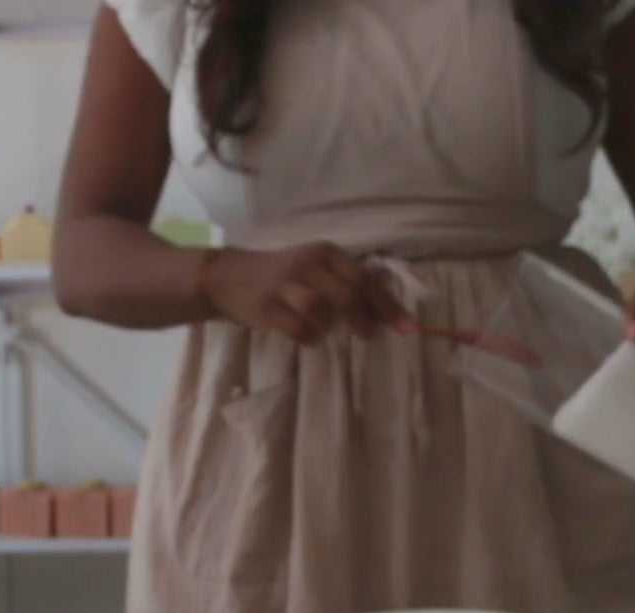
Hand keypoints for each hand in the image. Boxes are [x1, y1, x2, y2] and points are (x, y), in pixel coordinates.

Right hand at [199, 243, 409, 344]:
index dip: (387, 304)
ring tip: (328, 330)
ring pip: (319, 309)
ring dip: (330, 325)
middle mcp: (306, 264)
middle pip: (347, 294)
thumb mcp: (313, 267)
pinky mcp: (266, 307)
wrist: (228, 277)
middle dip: (365, 318)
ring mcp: (284, 285)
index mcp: (324, 252)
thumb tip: (386, 314)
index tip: (406, 326)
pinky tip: (308, 337)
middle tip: (370, 334)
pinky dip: (308, 337)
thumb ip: (345, 283)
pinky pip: (297, 328)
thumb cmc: (282, 275)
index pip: (364, 277)